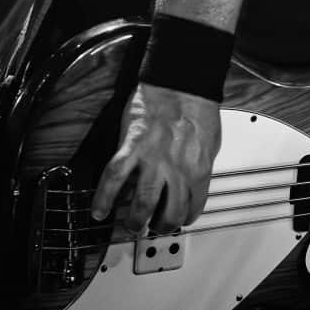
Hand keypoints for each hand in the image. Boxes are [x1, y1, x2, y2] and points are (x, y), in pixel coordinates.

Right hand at [92, 82, 222, 234]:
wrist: (182, 81)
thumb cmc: (198, 107)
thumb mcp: (210, 143)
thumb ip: (199, 167)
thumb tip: (192, 183)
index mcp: (199, 169)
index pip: (193, 207)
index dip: (184, 219)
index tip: (177, 221)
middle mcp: (177, 170)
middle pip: (168, 213)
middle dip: (159, 227)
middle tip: (152, 228)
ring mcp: (154, 159)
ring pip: (142, 203)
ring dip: (134, 221)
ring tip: (130, 225)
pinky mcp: (132, 146)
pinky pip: (115, 178)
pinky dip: (104, 198)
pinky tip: (99, 210)